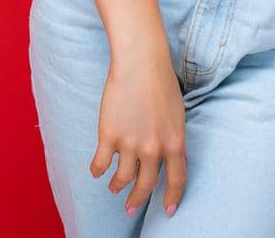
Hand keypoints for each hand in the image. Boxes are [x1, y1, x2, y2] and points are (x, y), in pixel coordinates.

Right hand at [90, 51, 188, 217]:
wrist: (140, 62)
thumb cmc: (161, 82)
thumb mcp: (178, 114)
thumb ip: (176, 138)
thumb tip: (177, 158)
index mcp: (175, 142)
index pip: (177, 180)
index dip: (172, 198)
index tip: (169, 211)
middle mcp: (153, 148)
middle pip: (146, 185)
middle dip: (138, 201)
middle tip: (131, 209)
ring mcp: (130, 143)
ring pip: (122, 178)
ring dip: (117, 187)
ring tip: (114, 188)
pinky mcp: (109, 135)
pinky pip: (101, 164)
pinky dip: (97, 171)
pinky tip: (97, 171)